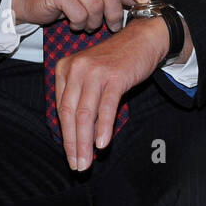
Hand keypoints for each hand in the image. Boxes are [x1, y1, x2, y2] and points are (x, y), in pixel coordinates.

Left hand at [56, 16, 175, 171]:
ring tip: (87, 161)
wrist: (143, 39)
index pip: (62, 109)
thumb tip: (77, 134)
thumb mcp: (92, 75)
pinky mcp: (114, 76)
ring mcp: (95, 71)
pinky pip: (106, 107)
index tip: (70, 155)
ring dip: (85, 142)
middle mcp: (76, 68)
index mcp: (66, 68)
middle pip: (70, 113)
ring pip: (85, 113)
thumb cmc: (117, 61)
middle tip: (77, 165)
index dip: (66, 136)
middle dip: (72, 144)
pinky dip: (103, 128)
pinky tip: (102, 144)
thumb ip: (81, 98)